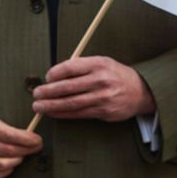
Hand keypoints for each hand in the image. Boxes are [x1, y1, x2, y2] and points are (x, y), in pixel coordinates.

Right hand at [0, 110, 41, 177]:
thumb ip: (0, 124)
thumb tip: (24, 134)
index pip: (6, 134)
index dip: (25, 138)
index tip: (37, 139)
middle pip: (7, 150)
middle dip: (26, 149)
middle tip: (36, 147)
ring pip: (2, 164)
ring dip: (17, 160)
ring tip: (23, 154)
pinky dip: (8, 170)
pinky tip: (11, 163)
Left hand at [31, 56, 154, 121]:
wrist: (141, 91)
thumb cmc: (114, 75)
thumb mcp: (101, 62)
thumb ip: (79, 66)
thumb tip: (53, 76)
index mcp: (98, 64)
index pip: (70, 67)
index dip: (54, 73)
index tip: (46, 78)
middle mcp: (101, 80)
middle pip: (68, 87)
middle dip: (48, 92)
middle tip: (35, 94)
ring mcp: (103, 98)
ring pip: (71, 103)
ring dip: (51, 105)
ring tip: (38, 106)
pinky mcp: (104, 112)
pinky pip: (79, 114)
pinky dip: (63, 114)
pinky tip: (53, 113)